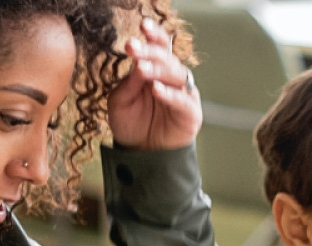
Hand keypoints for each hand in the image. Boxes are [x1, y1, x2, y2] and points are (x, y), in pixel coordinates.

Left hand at [107, 18, 200, 150]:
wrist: (142, 154)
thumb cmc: (131, 123)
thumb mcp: (120, 101)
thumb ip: (128, 83)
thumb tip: (137, 62)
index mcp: (156, 70)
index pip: (158, 47)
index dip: (153, 35)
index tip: (142, 25)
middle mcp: (172, 78)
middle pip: (167, 58)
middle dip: (150, 51)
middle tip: (133, 47)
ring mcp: (184, 94)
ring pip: (176, 75)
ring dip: (158, 70)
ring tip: (141, 69)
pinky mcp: (191, 113)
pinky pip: (182, 100)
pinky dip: (170, 94)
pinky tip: (156, 89)